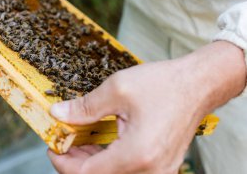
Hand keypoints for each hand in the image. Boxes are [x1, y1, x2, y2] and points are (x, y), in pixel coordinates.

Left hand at [48, 41, 245, 173]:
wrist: (197, 85)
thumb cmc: (164, 85)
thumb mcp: (117, 89)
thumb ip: (85, 107)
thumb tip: (59, 114)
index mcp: (137, 154)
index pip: (87, 173)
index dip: (63, 162)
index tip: (52, 147)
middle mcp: (150, 170)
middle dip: (75, 161)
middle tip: (63, 140)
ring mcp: (158, 171)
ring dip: (91, 161)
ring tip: (78, 139)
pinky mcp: (161, 166)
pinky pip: (128, 171)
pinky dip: (108, 160)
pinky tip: (98, 143)